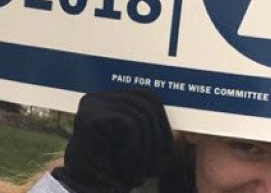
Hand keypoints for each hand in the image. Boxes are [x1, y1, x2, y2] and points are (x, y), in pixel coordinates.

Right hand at [52, 88, 173, 192]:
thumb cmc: (110, 171)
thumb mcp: (135, 145)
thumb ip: (148, 125)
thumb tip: (182, 116)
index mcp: (111, 99)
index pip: (148, 97)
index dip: (163, 124)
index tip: (167, 153)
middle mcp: (99, 96)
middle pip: (148, 103)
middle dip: (158, 138)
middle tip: (155, 168)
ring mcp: (92, 103)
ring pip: (141, 117)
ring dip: (146, 152)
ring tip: (139, 174)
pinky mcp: (88, 116)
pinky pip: (131, 126)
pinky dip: (135, 152)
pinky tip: (127, 170)